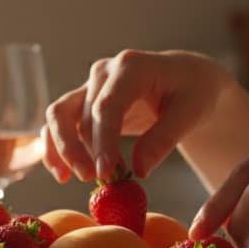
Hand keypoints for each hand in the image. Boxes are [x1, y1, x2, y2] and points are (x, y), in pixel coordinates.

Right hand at [41, 50, 229, 181]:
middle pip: (80, 115)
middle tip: (97, 180)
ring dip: (60, 148)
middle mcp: (104, 72)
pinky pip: (60, 123)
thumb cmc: (193, 92)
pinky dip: (55, 147)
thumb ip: (163, 140)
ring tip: (70, 178)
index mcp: (131, 66)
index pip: (107, 106)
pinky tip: (62, 173)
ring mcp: (90, 86)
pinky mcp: (85, 102)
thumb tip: (139, 170)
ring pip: (59, 115)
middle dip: (82, 151)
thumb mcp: (190, 114)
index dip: (102, 142)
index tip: (105, 173)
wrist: (187, 79)